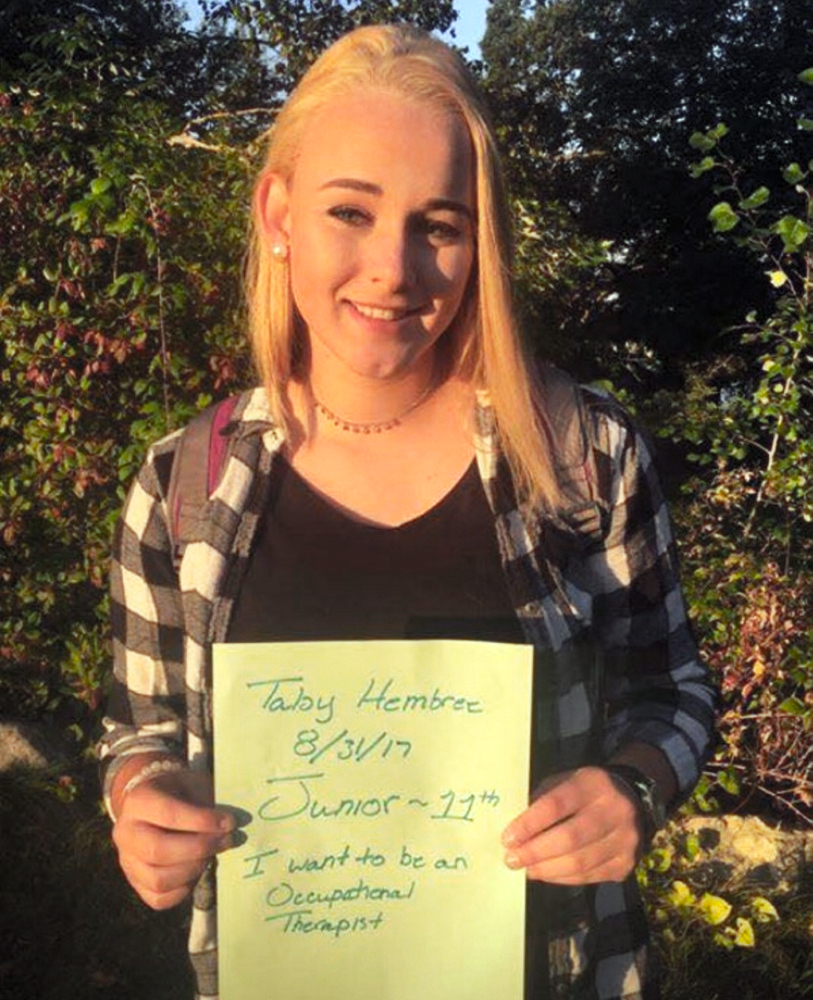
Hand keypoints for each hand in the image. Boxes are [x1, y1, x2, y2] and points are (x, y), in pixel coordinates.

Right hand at [112, 767, 234, 909]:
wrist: (153, 802)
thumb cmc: (178, 791)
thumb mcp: (191, 783)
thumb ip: (207, 802)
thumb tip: (229, 827)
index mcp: (138, 801)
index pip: (168, 815)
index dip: (201, 821)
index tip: (229, 822)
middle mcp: (125, 833)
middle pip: (158, 851)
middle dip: (199, 848)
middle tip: (227, 840)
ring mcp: (126, 861)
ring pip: (159, 880)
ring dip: (194, 869)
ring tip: (213, 854)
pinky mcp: (135, 882)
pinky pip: (159, 899)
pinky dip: (184, 889)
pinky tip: (198, 870)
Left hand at [501, 767, 640, 884]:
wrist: (632, 800)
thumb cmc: (586, 791)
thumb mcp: (565, 782)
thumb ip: (542, 800)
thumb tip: (516, 832)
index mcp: (593, 784)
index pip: (556, 804)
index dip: (529, 824)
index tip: (508, 838)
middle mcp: (614, 811)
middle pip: (569, 838)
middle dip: (535, 852)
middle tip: (512, 860)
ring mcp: (625, 839)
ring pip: (580, 862)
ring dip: (547, 869)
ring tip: (527, 869)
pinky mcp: (627, 863)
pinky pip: (589, 876)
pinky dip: (563, 878)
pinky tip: (547, 874)